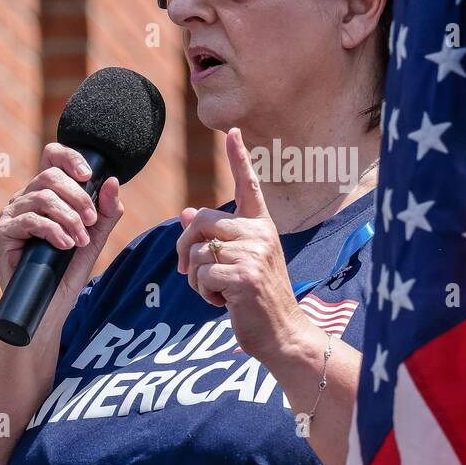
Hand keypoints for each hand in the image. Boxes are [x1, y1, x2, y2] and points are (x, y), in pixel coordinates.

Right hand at [0, 142, 125, 296]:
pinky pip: (30, 220)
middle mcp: (26, 198)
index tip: (89, 176)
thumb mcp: (94, 238)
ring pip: (43, 198)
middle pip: (51, 176)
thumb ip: (105, 212)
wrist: (49, 305)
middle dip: (78, 198)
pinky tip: (64, 245)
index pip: (52, 157)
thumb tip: (113, 181)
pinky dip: (53, 231)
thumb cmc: (68, 271)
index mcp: (46, 193)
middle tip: (91, 222)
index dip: (70, 158)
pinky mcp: (2, 232)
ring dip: (69, 219)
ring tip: (80, 241)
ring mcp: (12, 213)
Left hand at [175, 128, 308, 361]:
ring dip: (196, 278)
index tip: (233, 132)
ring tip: (218, 292)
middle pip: (200, 220)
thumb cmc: (258, 298)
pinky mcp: (243, 276)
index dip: (239, 157)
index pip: (248, 185)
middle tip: (187, 270)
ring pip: (196, 252)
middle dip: (183, 247)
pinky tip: (223, 302)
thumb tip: (184, 213)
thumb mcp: (239, 262)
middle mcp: (260, 234)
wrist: (282, 333)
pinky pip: (201, 275)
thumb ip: (216, 238)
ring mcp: (253, 254)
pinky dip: (203, 293)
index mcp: (261, 226)